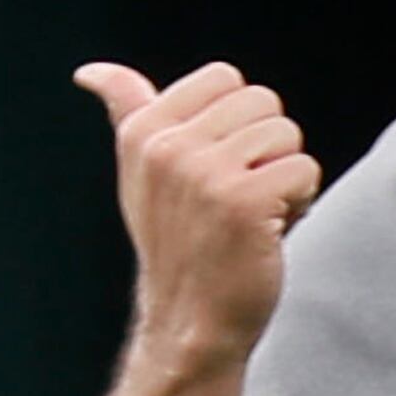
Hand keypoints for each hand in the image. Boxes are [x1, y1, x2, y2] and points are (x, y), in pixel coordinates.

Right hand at [77, 60, 323, 363]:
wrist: (190, 322)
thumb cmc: (177, 243)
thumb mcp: (141, 172)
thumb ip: (130, 113)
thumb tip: (90, 73)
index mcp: (142, 131)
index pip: (225, 77)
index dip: (239, 121)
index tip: (220, 164)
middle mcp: (167, 147)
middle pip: (263, 101)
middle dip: (267, 147)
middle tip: (242, 195)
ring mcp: (204, 174)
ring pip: (287, 134)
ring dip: (285, 175)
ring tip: (255, 214)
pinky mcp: (244, 202)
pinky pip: (304, 169)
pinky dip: (301, 200)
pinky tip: (270, 230)